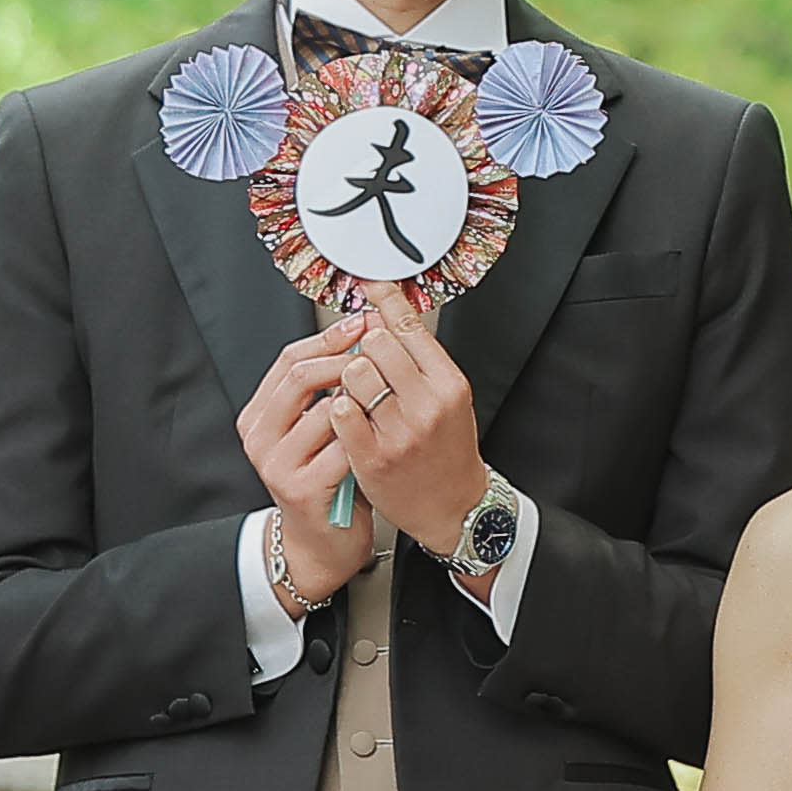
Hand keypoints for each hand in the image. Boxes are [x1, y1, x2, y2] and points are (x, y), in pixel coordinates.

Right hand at [235, 326, 383, 605]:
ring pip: (327, 411)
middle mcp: (259, 439)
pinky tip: (383, 436)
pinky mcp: (303, 489)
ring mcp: (277, 465)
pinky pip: (344, 447)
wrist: (323, 540)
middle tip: (379, 349)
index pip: (289, 360)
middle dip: (345, 358)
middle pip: (300, 377)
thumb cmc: (327, 478)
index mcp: (258, 417)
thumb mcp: (317, 429)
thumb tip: (361, 332)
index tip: (363, 322)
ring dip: (363, 399)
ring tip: (386, 398)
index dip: (329, 337)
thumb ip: (325, 389)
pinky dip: (368, 437)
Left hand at [328, 304, 500, 567]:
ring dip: (348, 377)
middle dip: (365, 348)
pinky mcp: (373, 456)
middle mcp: (428, 405)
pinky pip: (341, 411)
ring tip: (360, 393)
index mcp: (449, 384)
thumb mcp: (448, 398)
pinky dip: (338, 406)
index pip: (410, 328)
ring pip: (354, 374)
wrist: (453, 506)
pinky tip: (347, 413)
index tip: (370, 284)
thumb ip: (421, 360)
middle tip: (369, 363)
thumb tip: (385, 317)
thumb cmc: (448, 450)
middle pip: (377, 345)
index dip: (386, 301)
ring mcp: (400, 431)